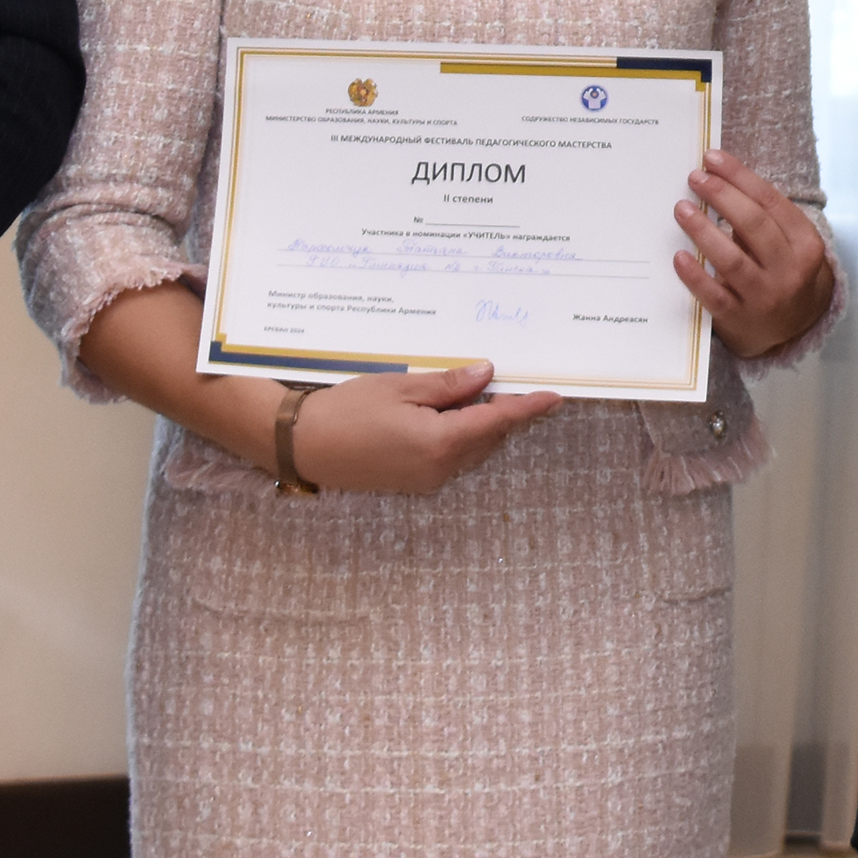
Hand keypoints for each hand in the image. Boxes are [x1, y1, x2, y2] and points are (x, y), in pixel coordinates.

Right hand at [282, 362, 563, 494]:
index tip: (554, 397)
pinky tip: (454, 414)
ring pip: (473, 450)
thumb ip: (449, 384)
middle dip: (506, 413)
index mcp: (441, 442)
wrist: (303, 445)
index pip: (497, 421)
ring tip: (485, 394)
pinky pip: (453, 458)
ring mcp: (427, 479)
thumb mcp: (401, 387)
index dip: (528, 407)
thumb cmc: (347, 411)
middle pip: (489, 437)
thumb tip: (486, 374)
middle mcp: (440, 468)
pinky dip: (463, 437)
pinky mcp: (414, 483)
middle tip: (520, 384)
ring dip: (484, 425)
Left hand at [671, 150, 834, 358]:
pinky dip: (695, 276)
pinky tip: (679, 256)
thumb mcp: (789, 245)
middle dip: (721, 195)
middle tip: (695, 178)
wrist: (795, 329)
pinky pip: (714, 296)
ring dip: (703, 230)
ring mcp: (766, 297)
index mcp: (806, 244)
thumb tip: (717, 179)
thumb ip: (762, 218)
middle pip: (753, 225)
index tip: (712, 158)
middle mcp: (790, 271)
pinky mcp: (740, 319)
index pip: (770, 201)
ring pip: (732, 259)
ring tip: (682, 209)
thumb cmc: (783, 273)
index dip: (739, 176)